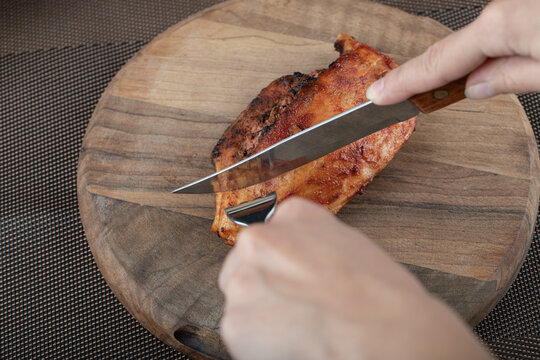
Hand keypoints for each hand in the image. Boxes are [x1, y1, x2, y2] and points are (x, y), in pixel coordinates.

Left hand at [219, 198, 491, 359]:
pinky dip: (260, 344)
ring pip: (242, 301)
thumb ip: (313, 242)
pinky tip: (293, 344)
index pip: (271, 236)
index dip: (282, 266)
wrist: (386, 333)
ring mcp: (243, 280)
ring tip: (301, 328)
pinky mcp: (235, 322)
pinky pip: (241, 334)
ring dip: (261, 316)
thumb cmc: (380, 295)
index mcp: (291, 215)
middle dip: (265, 288)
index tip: (293, 281)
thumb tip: (300, 257)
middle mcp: (258, 240)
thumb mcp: (350, 244)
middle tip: (296, 309)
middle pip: (247, 266)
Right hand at [367, 0, 539, 103]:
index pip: (436, 63)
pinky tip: (509, 62)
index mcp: (502, 25)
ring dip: (478, 65)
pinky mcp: (530, 6)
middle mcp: (505, 9)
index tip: (378, 96)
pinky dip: (497, 48)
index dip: (403, 83)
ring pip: (485, 40)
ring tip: (472, 90)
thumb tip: (478, 85)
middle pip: (455, 51)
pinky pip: (503, 28)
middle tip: (405, 99)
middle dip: (434, 77)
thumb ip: (511, 78)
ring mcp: (518, 4)